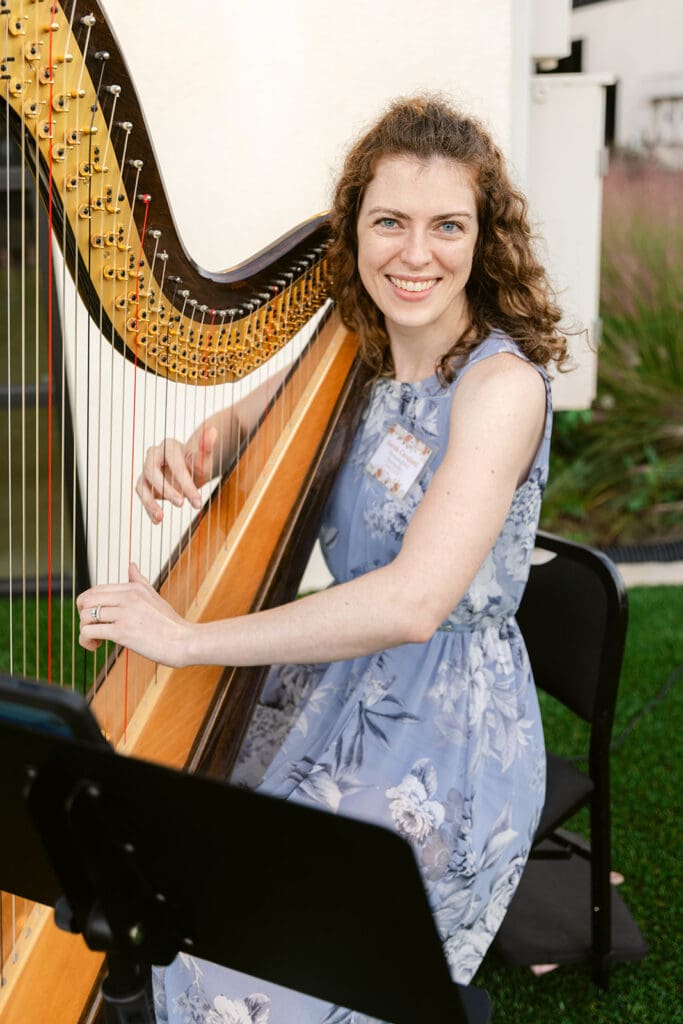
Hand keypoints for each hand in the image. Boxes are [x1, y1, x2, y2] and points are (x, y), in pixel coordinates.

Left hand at [77, 564, 192, 667]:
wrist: (184, 642)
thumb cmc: (171, 624)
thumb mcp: (154, 596)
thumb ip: (139, 581)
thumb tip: (131, 565)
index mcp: (133, 588)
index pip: (96, 589)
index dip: (88, 604)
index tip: (95, 617)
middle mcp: (127, 597)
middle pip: (86, 599)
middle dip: (82, 615)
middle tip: (92, 628)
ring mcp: (124, 614)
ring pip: (85, 616)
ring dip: (84, 631)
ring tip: (95, 640)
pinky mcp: (122, 632)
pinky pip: (89, 631)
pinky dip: (86, 640)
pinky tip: (95, 646)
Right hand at [136, 426, 217, 522]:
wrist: (189, 472)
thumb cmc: (196, 464)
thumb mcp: (204, 460)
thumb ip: (206, 447)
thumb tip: (214, 431)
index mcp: (169, 446)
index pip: (175, 463)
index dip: (185, 482)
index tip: (197, 500)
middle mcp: (153, 456)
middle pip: (152, 471)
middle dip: (166, 489)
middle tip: (181, 504)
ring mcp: (146, 470)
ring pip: (142, 484)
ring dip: (150, 502)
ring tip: (161, 517)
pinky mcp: (144, 484)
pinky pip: (142, 495)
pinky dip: (148, 508)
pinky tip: (157, 520)